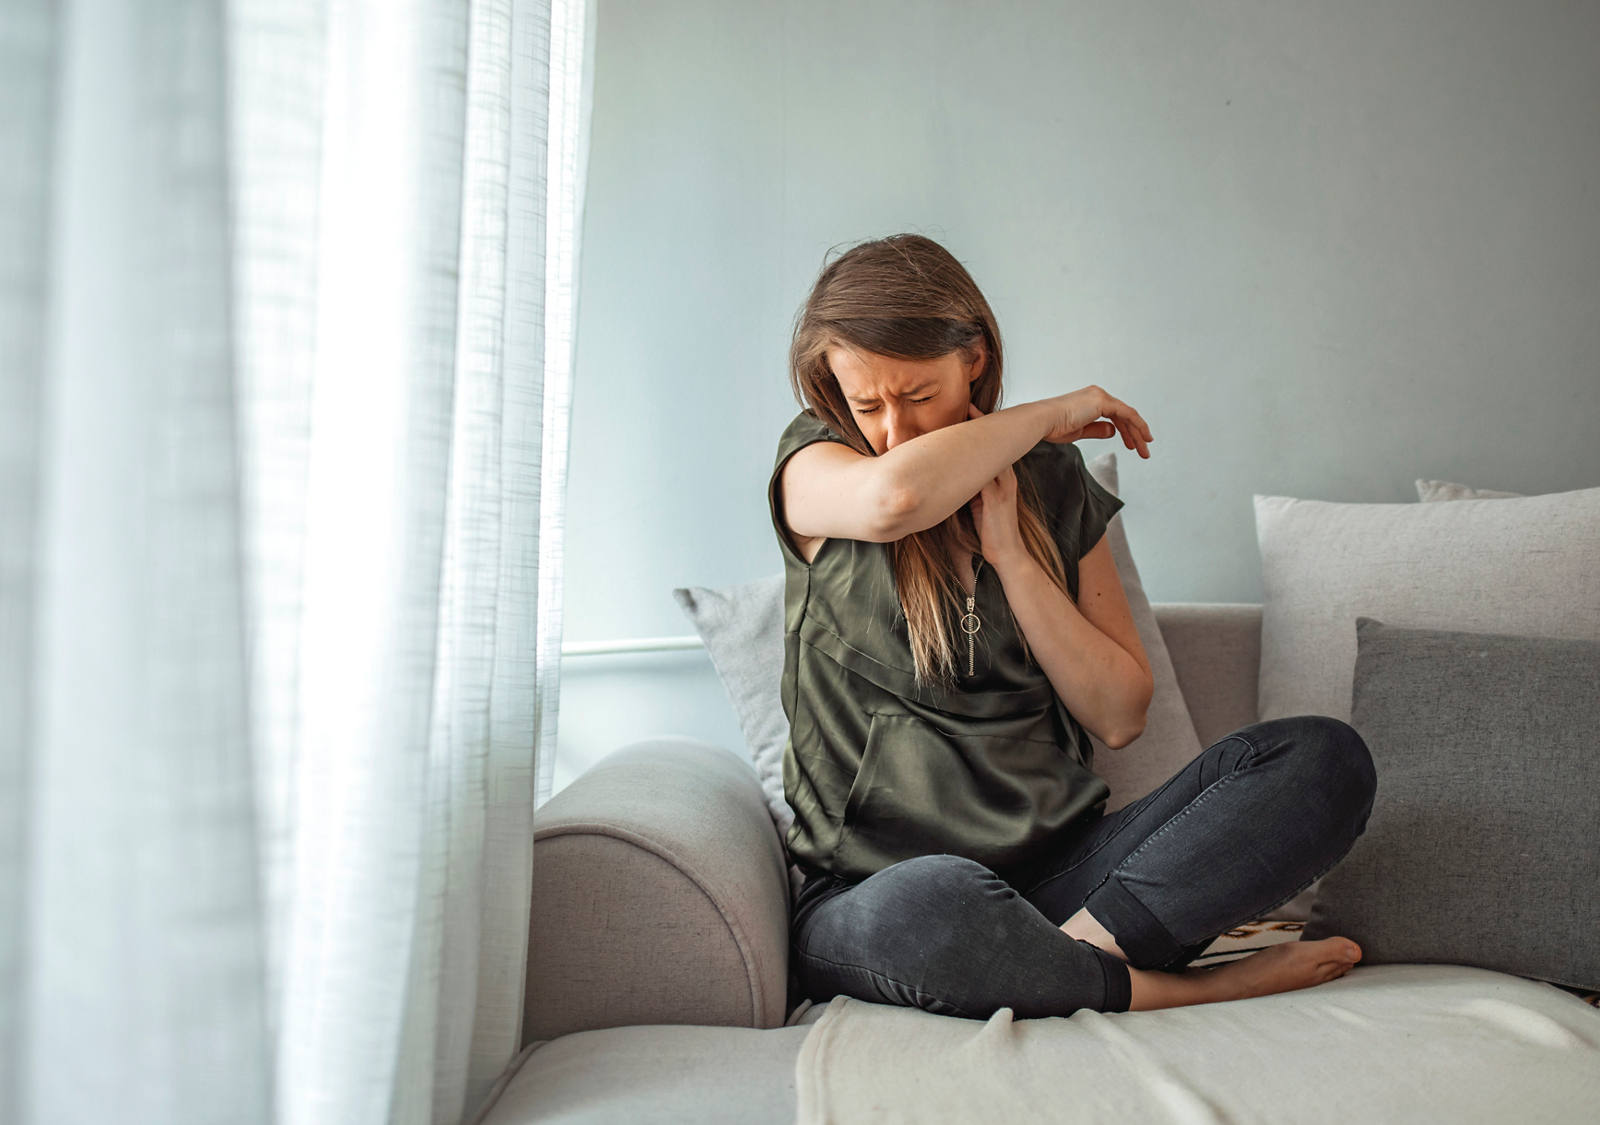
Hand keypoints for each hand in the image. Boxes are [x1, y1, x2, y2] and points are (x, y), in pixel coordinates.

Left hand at [966, 403, 1026, 563]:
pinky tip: (958, 450)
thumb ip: (971, 489)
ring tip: (964, 419)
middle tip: (967, 405)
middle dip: (981, 424)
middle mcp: (1005, 479)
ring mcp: (1001, 487)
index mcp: (1002, 479)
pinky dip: (971, 461)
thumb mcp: (979, 505)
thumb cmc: (989, 532)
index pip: (994, 447)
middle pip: (994, 445)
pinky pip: (982, 474)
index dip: (983, 428)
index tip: (969, 410)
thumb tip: (951, 478)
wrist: (1006, 555)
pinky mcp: (994, 498)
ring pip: (990, 455)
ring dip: (975, 438)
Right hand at [1041, 386, 1153, 458]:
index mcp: (1089, 400)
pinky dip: (1138, 426)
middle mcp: (1097, 395)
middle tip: (1142, 450)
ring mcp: (1100, 396)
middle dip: (1134, 434)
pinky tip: (1144, 438)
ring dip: (1138, 433)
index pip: (1114, 415)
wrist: (1043, 421)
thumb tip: (1113, 430)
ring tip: (1144, 450)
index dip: (1125, 431)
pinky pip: (1127, 414)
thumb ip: (1097, 429)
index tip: (1132, 444)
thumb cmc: (1053, 427)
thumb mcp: (1080, 431)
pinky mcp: (1103, 401)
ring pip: (1128, 415)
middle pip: (1123, 416)